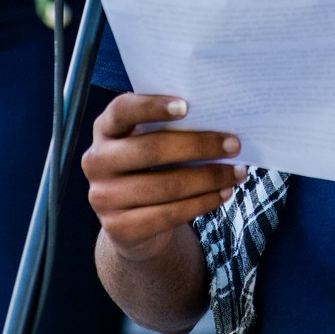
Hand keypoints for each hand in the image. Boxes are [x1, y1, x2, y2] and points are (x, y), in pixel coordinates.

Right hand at [83, 93, 248, 262]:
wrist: (131, 222)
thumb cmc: (150, 167)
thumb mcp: (149, 142)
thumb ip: (170, 128)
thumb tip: (219, 121)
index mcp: (105, 129)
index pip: (123, 110)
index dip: (152, 106)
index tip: (187, 106)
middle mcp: (97, 160)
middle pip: (152, 149)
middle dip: (199, 145)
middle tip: (234, 144)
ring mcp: (103, 197)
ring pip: (166, 185)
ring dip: (209, 178)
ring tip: (238, 172)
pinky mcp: (118, 228)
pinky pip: (169, 214)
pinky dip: (202, 203)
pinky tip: (223, 194)